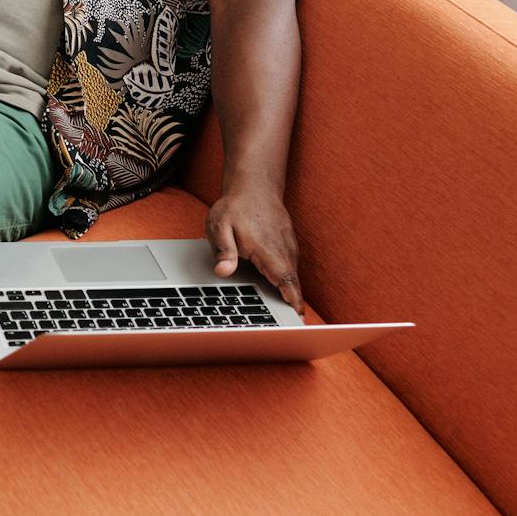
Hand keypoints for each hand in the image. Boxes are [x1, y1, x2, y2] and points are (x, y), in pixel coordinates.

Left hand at [205, 187, 305, 315]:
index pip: (285, 280)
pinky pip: (290, 269)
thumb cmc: (235, 206)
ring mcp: (288, 248)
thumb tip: (223, 271)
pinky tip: (281, 296)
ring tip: (287, 319)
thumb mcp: (220, 225)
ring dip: (291, 295)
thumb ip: (223, 250)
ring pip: (292, 277)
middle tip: (292, 329)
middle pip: (292, 284)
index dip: (292, 301)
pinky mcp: (288, 246)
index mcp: (268, 250)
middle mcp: (283, 250)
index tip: (297, 319)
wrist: (255, 186)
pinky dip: (288, 284)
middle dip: (293, 306)